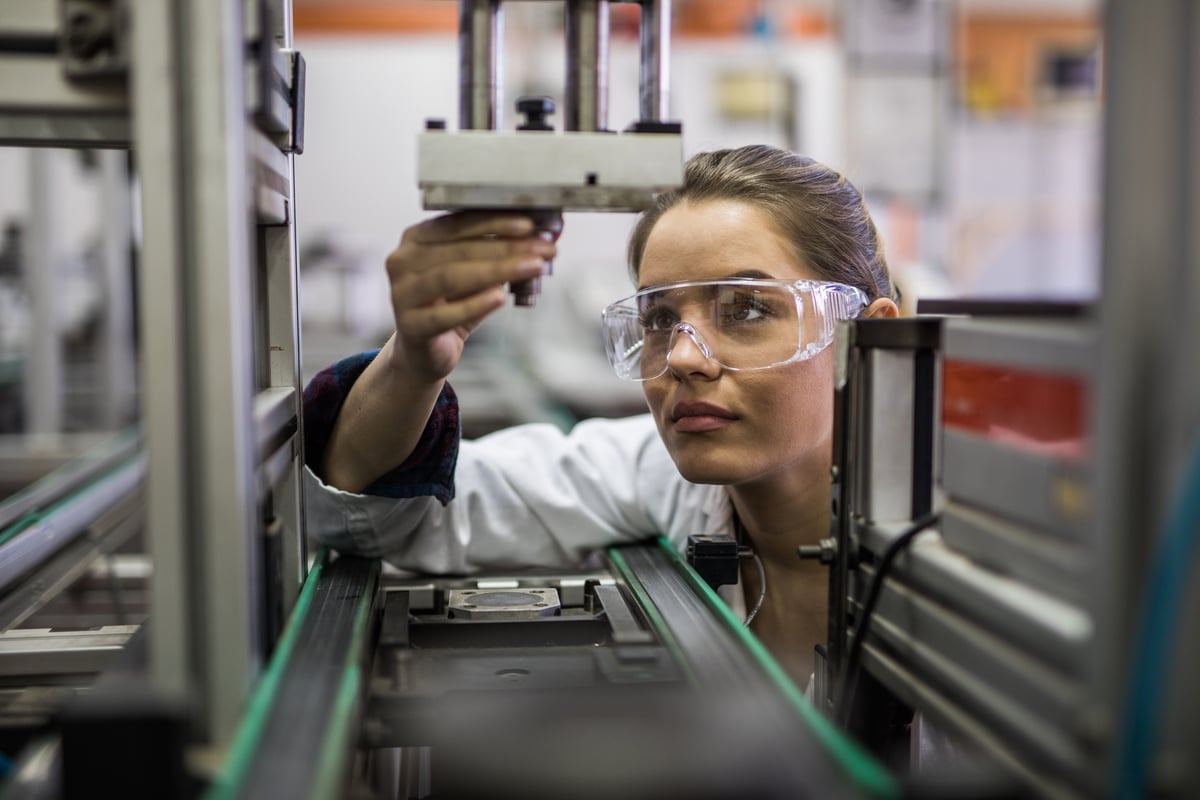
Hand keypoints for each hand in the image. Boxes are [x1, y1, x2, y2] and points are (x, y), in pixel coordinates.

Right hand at [384, 211, 557, 382]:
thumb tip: (543, 238)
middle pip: (459, 249)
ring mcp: (401, 294)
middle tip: (542, 249)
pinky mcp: (409, 326)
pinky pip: (444, 315)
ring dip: (497, 270)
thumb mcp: (476, 276)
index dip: (495, 223)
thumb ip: (499, 255)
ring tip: (532, 267)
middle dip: (507, 247)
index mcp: (417, 239)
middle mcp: (402, 261)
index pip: (458, 224)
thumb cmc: (451, 305)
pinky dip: (475, 305)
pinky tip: (500, 298)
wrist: (426, 353)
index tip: (530, 225)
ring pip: (452, 276)